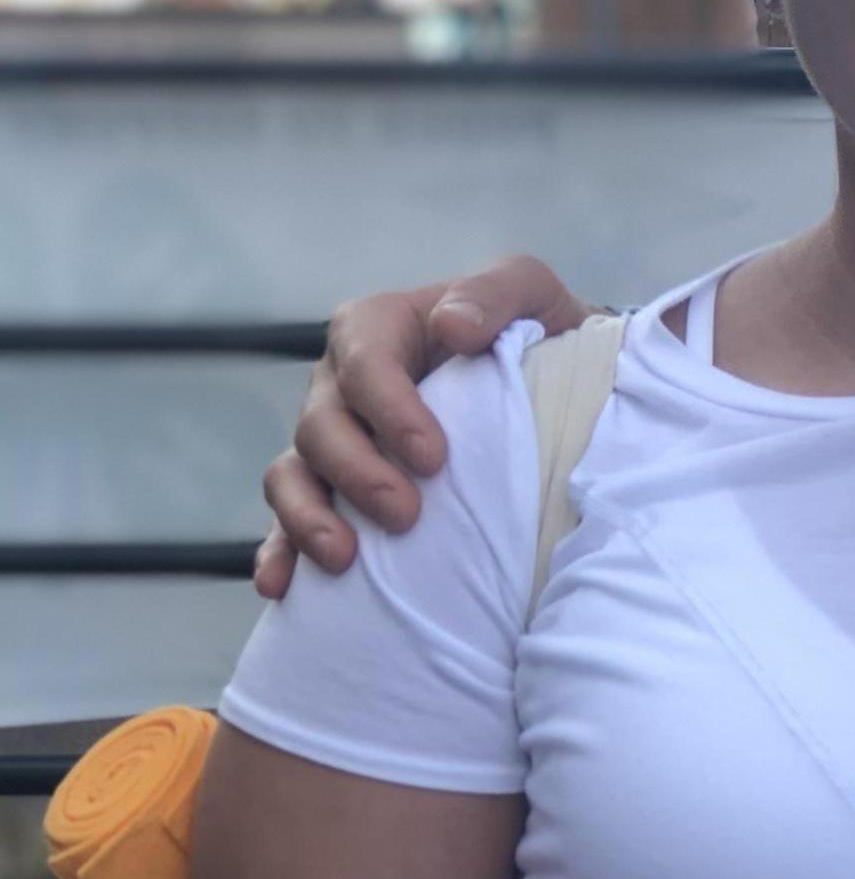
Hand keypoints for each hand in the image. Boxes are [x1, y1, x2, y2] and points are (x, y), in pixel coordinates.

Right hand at [253, 257, 593, 597]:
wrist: (550, 381)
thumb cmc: (534, 331)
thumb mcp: (528, 291)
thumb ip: (494, 292)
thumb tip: (453, 325)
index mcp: (377, 330)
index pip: (365, 364)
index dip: (389, 411)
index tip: (434, 458)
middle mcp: (340, 386)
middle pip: (320, 427)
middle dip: (357, 474)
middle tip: (406, 516)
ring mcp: (332, 443)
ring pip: (291, 477)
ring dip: (308, 519)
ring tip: (344, 560)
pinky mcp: (335, 492)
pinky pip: (288, 523)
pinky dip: (281, 553)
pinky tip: (284, 587)